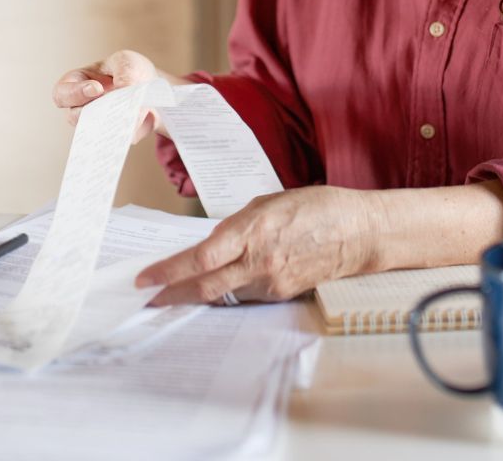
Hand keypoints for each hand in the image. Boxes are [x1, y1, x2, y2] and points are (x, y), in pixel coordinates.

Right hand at [51, 50, 165, 142]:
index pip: (61, 93)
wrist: (152, 86)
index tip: (97, 89)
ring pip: (99, 132)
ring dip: (117, 123)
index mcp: (76, 83)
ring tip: (136, 112)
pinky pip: (123, 138)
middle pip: (75, 118)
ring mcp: (98, 124)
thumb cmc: (130, 69)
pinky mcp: (118, 136)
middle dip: (96, 111)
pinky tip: (149, 117)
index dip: (75, 94)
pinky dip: (136, 129)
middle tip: (117, 104)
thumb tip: (125, 95)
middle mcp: (82, 107)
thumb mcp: (127, 61)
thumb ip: (125, 74)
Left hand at [136, 187, 382, 305]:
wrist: (358, 233)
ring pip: (221, 294)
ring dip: (194, 294)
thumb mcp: (269, 203)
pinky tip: (212, 288)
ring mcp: (270, 282)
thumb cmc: (316, 208)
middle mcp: (259, 261)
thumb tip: (211, 242)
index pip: (200, 258)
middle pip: (204, 286)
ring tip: (171, 293)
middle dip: (170, 293)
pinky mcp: (280, 294)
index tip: (145, 278)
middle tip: (146, 298)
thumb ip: (237, 225)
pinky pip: (243, 296)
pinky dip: (223, 293)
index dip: (169, 271)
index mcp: (253, 231)